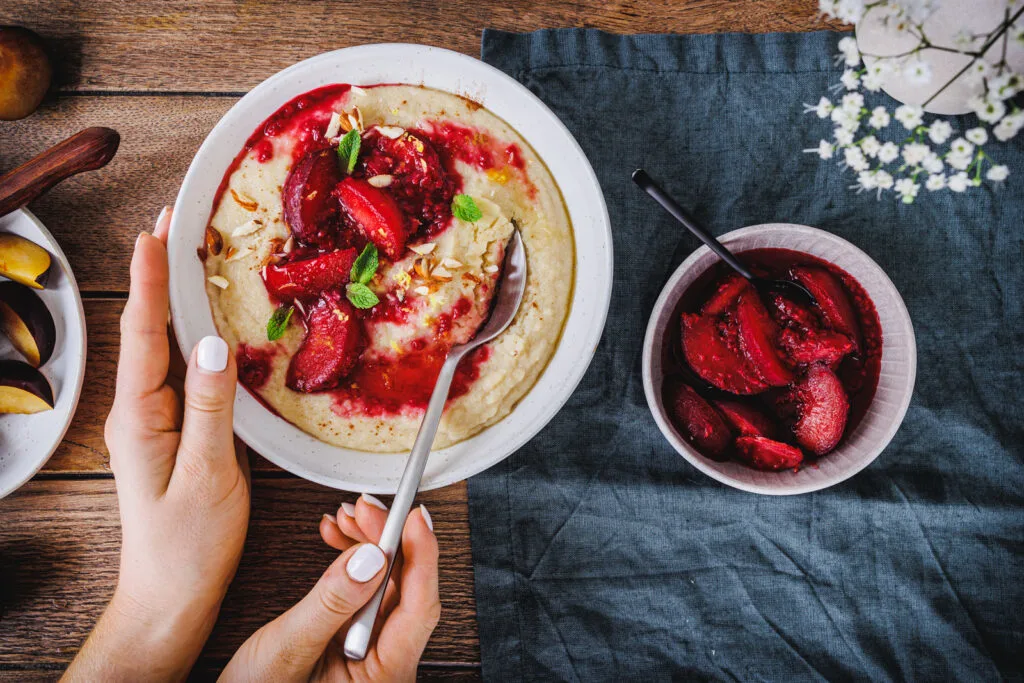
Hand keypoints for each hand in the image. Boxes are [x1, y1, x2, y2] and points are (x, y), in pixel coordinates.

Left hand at [64, 207, 250, 681]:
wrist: (172, 594)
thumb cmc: (188, 544)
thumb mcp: (207, 475)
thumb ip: (209, 408)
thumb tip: (212, 343)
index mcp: (140, 416)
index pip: (143, 334)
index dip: (150, 280)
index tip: (156, 231)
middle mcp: (141, 410)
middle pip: (149, 329)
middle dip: (159, 273)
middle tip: (176, 222)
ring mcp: (156, 419)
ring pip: (165, 346)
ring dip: (175, 297)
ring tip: (190, 255)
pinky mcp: (176, 430)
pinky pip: (182, 370)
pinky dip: (193, 333)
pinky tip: (207, 321)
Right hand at [220, 495, 439, 681]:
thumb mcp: (289, 649)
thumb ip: (332, 603)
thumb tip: (369, 558)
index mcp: (385, 676)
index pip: (420, 608)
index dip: (421, 556)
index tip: (415, 516)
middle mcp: (386, 663)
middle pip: (406, 589)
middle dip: (388, 540)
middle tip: (366, 508)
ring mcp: (372, 649)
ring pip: (387, 584)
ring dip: (370, 545)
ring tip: (345, 518)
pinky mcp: (355, 637)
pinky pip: (366, 591)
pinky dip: (354, 561)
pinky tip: (339, 540)